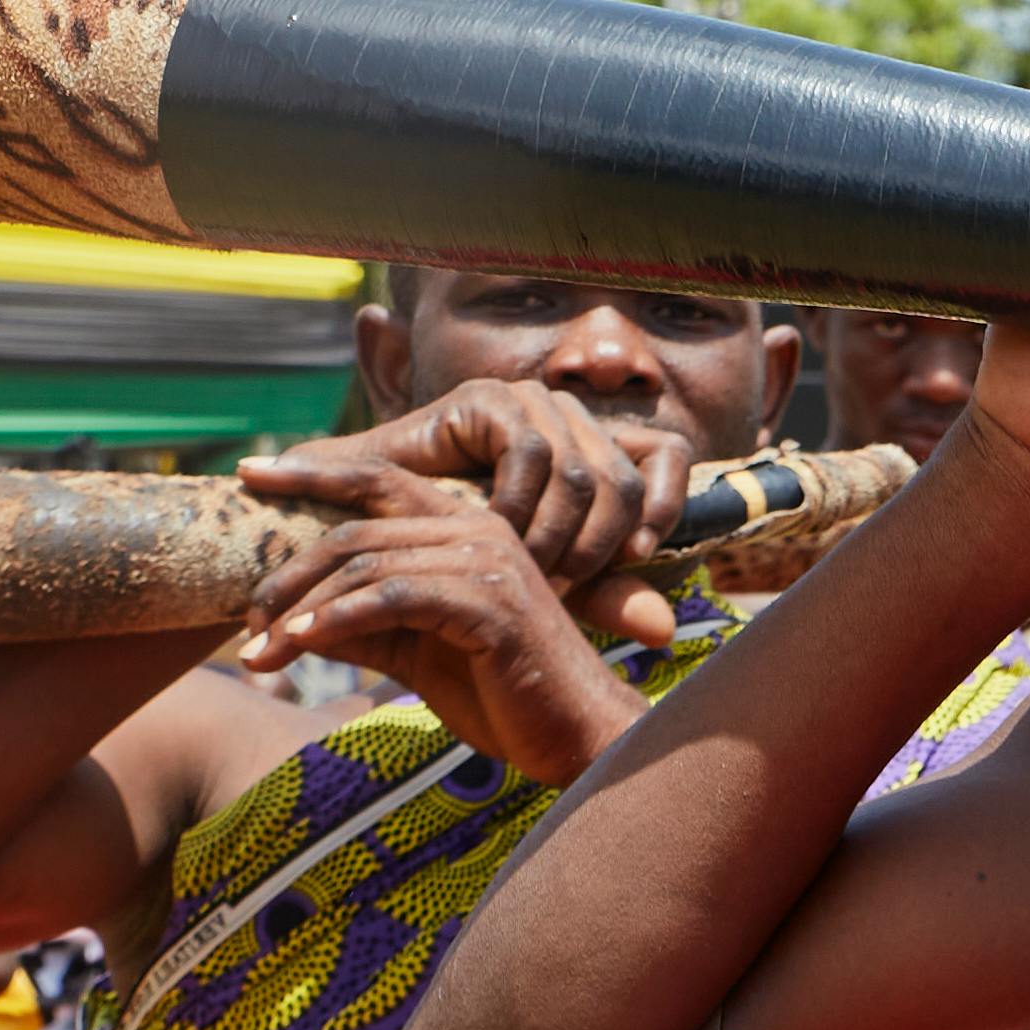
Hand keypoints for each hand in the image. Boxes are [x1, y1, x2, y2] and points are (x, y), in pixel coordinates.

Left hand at [232, 459, 652, 774]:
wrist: (578, 740)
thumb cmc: (504, 699)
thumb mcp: (418, 655)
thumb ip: (363, 629)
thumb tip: (288, 624)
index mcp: (469, 529)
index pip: (378, 481)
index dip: (312, 471)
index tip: (249, 472)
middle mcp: (481, 530)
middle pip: (357, 530)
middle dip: (290, 575)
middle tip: (247, 620)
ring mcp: (489, 562)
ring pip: (367, 565)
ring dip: (303, 610)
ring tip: (262, 651)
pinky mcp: (489, 602)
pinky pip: (393, 596)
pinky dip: (338, 619)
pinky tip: (303, 642)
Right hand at [250, 380, 687, 593]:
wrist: (361, 534)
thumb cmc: (455, 559)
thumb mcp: (543, 581)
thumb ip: (602, 596)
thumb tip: (666, 631)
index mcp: (594, 446)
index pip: (667, 455)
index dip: (667, 505)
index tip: (638, 558)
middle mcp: (567, 416)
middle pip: (624, 475)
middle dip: (598, 543)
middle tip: (562, 589)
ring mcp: (527, 401)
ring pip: (581, 469)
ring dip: (556, 534)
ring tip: (527, 574)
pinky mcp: (486, 398)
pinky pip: (530, 453)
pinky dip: (520, 506)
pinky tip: (496, 538)